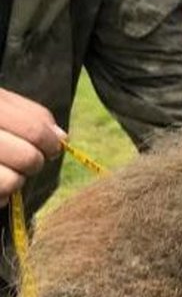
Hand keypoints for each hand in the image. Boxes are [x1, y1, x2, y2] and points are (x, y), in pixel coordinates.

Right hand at [0, 89, 65, 205]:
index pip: (34, 130)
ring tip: (6, 168)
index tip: (52, 146)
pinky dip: (0, 194)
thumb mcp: (0, 101)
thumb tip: (61, 138)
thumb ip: (30, 114)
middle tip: (29, 158)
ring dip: (16, 179)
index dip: (51, 142)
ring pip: (13, 182)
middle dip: (36, 161)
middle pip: (28, 158)